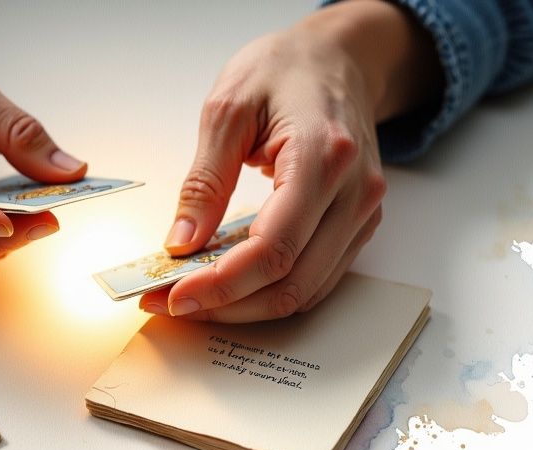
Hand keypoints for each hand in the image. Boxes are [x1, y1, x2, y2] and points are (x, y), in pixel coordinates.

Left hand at [140, 0, 440, 321]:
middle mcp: (355, 193)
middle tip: (170, 302)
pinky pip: (316, 279)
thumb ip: (205, 181)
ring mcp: (362, 213)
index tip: (174, 294)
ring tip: (194, 298)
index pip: (273, 248)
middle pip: (291, 282)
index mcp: (324, 157)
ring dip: (246, 308)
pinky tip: (230, 286)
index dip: (221, 284)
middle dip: (225, 305)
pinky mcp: (357, 225)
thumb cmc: (285, 70)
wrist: (340, 58)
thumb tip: (181, 241)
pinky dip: (270, 292)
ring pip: (306, 292)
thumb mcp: (227, 110)